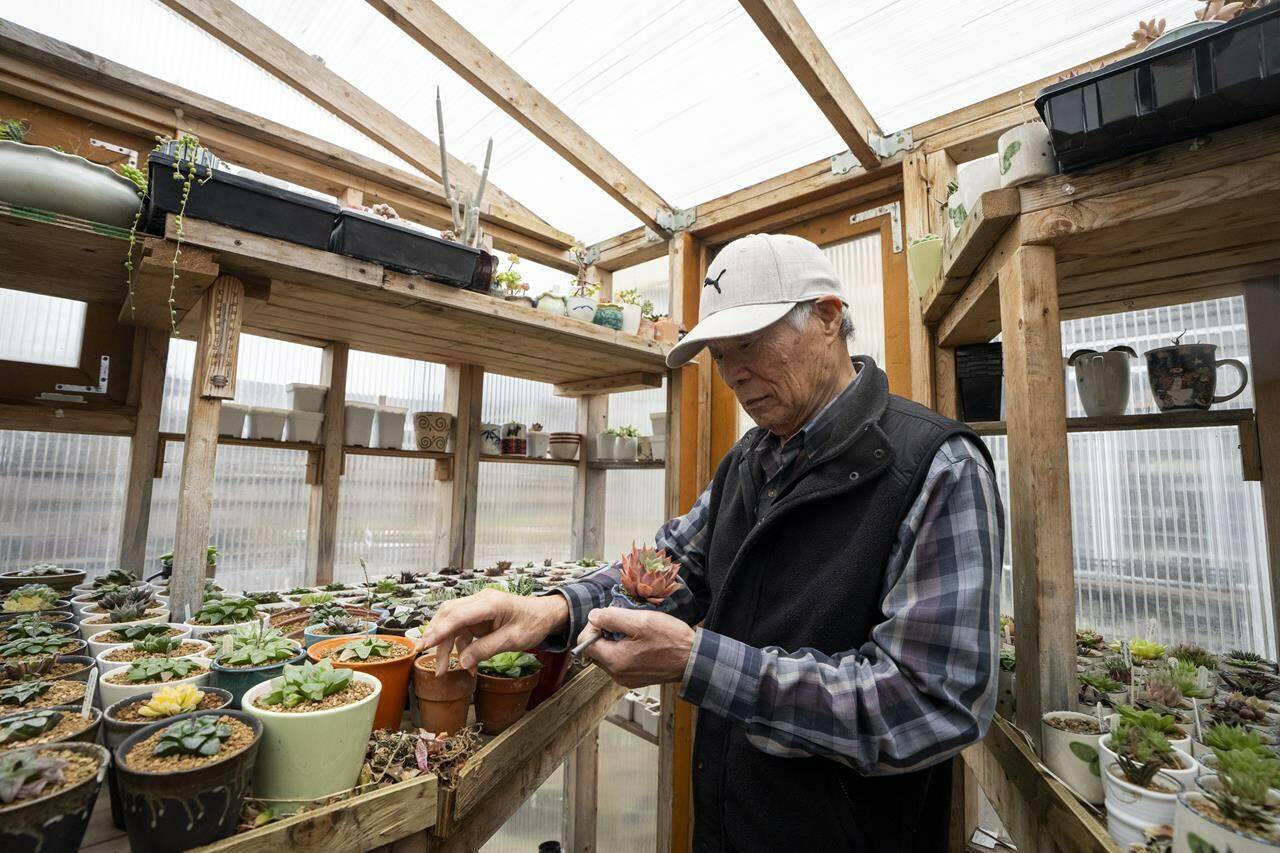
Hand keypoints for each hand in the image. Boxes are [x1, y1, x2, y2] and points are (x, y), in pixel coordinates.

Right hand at [418, 590, 567, 675]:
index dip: (440, 630)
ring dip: (445, 645)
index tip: (426, 644)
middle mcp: (480, 601)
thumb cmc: (533, 623)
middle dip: (435, 636)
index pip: (458, 615)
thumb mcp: (513, 640)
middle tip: (424, 655)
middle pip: (449, 615)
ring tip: (443, 669)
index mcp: (490, 603)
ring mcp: (478, 607)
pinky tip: (466, 663)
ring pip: (451, 623)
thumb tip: (463, 662)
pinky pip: (462, 630)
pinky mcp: (478, 616)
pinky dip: (459, 647)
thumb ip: (486, 650)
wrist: (545, 614)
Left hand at [577, 608, 694, 688]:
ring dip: (616, 639)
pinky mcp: (635, 678)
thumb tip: (593, 616)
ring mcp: (626, 678)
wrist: (694, 659)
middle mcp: (617, 674)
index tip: (610, 617)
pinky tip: (642, 641)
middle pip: (596, 649)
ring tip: (637, 631)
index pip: (585, 642)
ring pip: (608, 654)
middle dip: (606, 632)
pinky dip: (626, 648)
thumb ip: (612, 617)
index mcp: (615, 661)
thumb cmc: (671, 640)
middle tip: (626, 622)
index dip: (594, 625)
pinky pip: (620, 661)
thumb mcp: (640, 621)